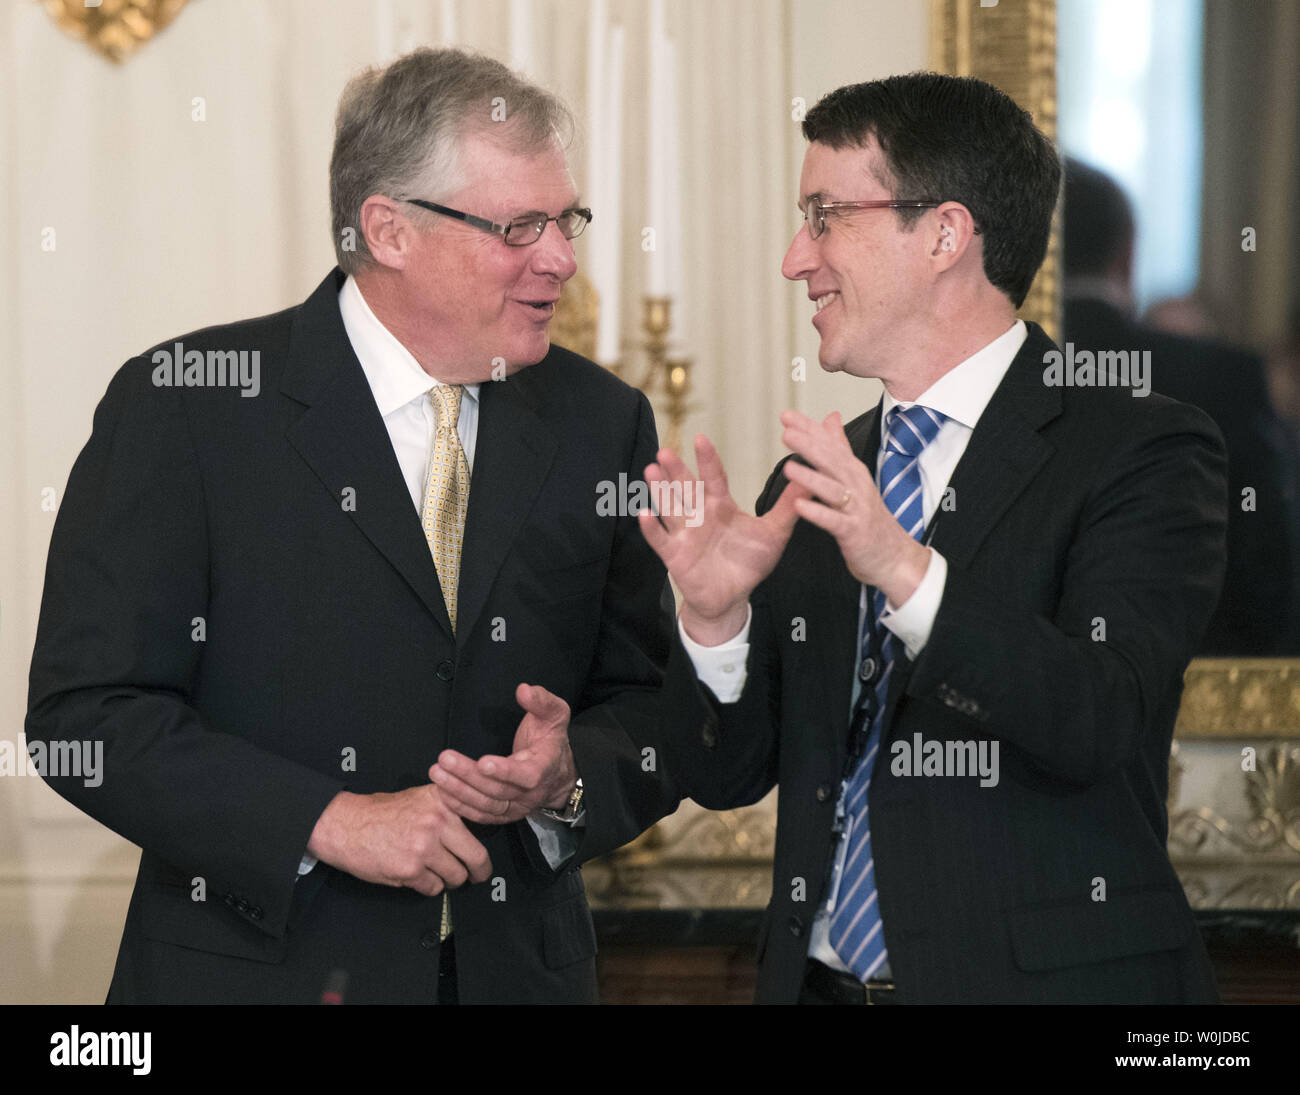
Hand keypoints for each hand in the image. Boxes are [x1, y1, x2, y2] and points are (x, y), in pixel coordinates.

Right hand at [306, 785, 491, 896]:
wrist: (345, 825)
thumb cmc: (379, 813)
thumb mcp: (418, 798)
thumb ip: (445, 810)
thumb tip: (471, 831)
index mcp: (442, 801)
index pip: (480, 825)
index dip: (485, 843)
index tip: (486, 857)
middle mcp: (437, 822)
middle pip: (477, 857)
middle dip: (479, 872)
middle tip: (477, 876)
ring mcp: (424, 847)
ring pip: (456, 876)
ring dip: (448, 880)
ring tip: (435, 872)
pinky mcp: (410, 870)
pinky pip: (433, 888)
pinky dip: (428, 886)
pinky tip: (416, 875)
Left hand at [429, 683, 575, 824]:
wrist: (558, 772)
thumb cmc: (550, 739)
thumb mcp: (554, 714)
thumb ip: (541, 700)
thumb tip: (523, 690)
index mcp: (544, 767)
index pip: (526, 774)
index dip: (505, 771)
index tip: (482, 762)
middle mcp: (530, 792)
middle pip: (497, 790)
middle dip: (468, 776)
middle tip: (444, 759)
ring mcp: (516, 807)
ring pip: (486, 805)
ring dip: (459, 791)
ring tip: (437, 773)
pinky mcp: (504, 814)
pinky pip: (481, 815)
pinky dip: (460, 806)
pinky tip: (442, 791)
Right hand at [638, 435, 807, 644]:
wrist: (732, 597)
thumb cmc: (750, 562)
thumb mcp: (774, 533)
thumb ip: (787, 506)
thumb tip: (809, 478)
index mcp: (721, 505)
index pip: (713, 477)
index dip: (707, 459)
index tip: (701, 438)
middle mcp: (699, 515)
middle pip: (685, 488)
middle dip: (675, 470)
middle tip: (664, 451)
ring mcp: (684, 534)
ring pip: (669, 507)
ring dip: (659, 491)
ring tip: (650, 471)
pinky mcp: (674, 555)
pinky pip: (660, 539)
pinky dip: (650, 528)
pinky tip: (642, 513)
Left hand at [779, 410, 929, 605]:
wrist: (896, 557)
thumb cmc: (870, 518)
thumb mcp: (855, 477)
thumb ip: (840, 448)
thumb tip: (831, 417)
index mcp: (853, 472)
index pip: (830, 444)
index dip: (809, 429)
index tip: (787, 415)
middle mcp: (856, 486)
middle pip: (832, 461)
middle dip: (810, 446)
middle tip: (787, 432)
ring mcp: (857, 509)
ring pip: (833, 489)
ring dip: (811, 478)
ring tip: (788, 467)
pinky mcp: (854, 532)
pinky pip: (834, 521)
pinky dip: (818, 513)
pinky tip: (799, 506)